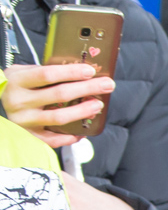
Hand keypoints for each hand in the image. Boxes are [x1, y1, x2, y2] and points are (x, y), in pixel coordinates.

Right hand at [0, 64, 114, 146]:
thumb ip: (46, 72)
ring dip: (82, 112)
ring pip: (59, 118)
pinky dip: (70, 136)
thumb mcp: (24, 73)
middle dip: (87, 88)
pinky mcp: (29, 135)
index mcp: (17, 80)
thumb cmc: (18, 86)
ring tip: (97, 105)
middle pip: (59, 95)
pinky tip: (82, 132)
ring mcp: (23, 120)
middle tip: (106, 85)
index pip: (48, 74)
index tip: (90, 70)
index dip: (71, 72)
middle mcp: (19, 101)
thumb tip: (81, 72)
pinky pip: (53, 139)